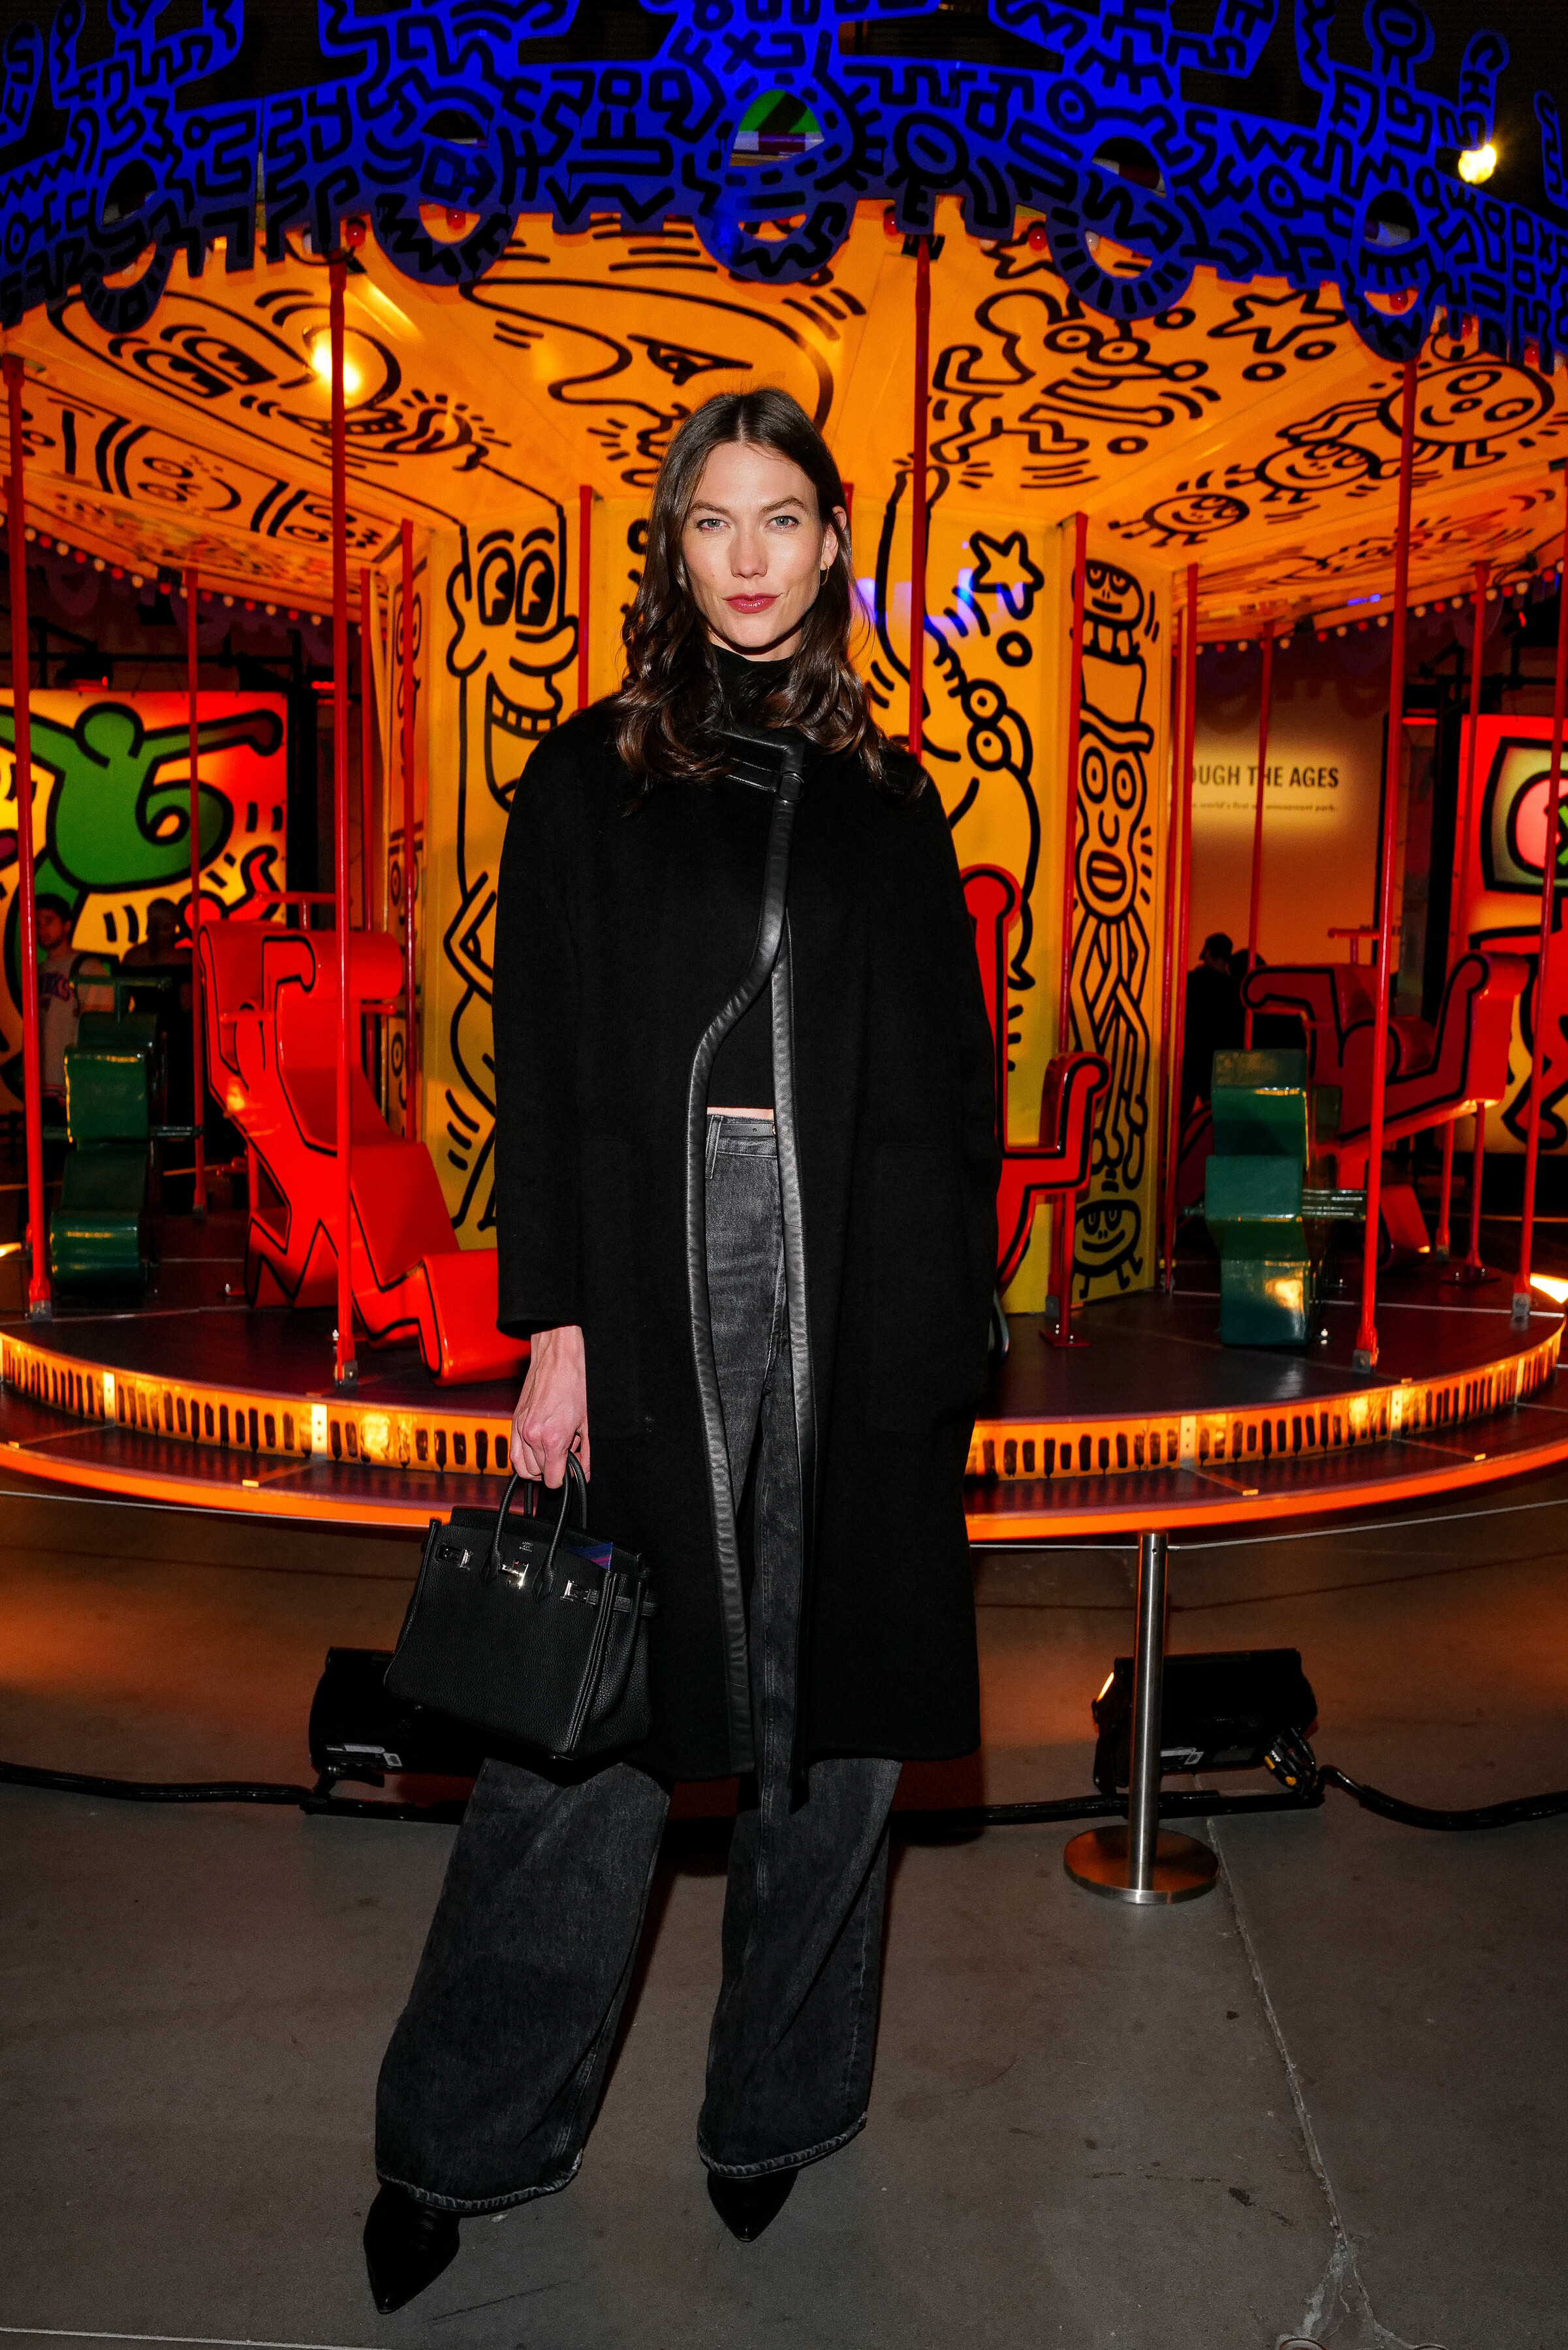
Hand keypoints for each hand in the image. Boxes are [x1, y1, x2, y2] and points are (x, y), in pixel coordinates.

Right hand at [510, 1324, 589, 1486]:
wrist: (558, 1356)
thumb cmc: (576, 1382)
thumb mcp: (588, 1422)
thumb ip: (587, 1452)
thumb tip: (585, 1472)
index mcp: (553, 1438)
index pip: (552, 1480)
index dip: (563, 1478)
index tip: (570, 1471)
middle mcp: (532, 1435)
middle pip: (538, 1474)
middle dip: (553, 1469)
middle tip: (566, 1455)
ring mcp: (520, 1428)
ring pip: (522, 1467)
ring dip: (537, 1466)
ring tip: (553, 1453)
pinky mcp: (514, 1420)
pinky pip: (513, 1453)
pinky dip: (523, 1458)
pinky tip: (537, 1450)